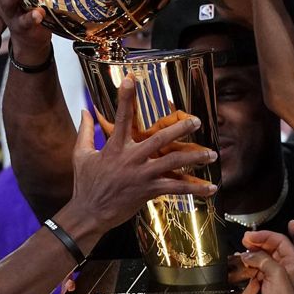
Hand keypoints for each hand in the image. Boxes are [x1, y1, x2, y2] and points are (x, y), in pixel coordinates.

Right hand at [56, 77, 217, 238]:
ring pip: (174, 162)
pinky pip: (177, 188)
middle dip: (181, 128)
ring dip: (195, 158)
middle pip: (160, 139)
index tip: (132, 79)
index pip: (121, 117)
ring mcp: (142, 175)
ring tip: (212, 154)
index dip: (126, 98)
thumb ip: (86, 131)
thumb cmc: (85, 184)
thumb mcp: (81, 155)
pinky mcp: (149, 191)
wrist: (88, 214)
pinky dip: (195, 189)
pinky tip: (211, 188)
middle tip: (197, 121)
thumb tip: (85, 110)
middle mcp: (131, 158)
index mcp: (114, 147)